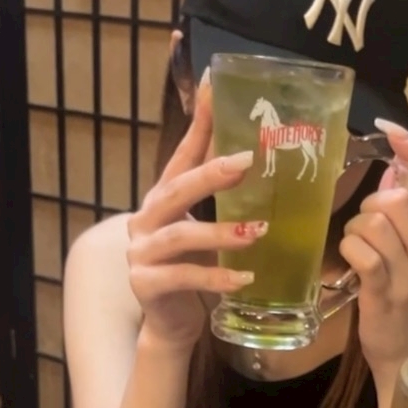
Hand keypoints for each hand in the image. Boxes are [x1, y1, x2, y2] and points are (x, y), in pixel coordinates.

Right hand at [126, 75, 264, 351]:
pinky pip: (184, 276)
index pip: (181, 153)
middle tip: (247, 162)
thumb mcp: (207, 227)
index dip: (199, 122)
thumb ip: (225, 199)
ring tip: (258, 232)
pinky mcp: (146, 284)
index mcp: (163, 198)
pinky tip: (244, 278)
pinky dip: (216, 276)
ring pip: (181, 235)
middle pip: (176, 188)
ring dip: (221, 232)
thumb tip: (265, 160)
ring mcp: (142, 252)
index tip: (214, 86)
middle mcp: (146, 219)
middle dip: (211, 174)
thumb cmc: (194, 269)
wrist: (172, 321)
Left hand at [340, 120, 407, 377]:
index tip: (394, 133)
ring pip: (375, 223)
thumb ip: (406, 211)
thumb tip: (394, 166)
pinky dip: (348, 250)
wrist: (405, 353)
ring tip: (356, 248)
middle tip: (366, 226)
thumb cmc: (404, 297)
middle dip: (371, 203)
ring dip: (355, 230)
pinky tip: (349, 262)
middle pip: (399, 198)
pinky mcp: (384, 294)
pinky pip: (362, 254)